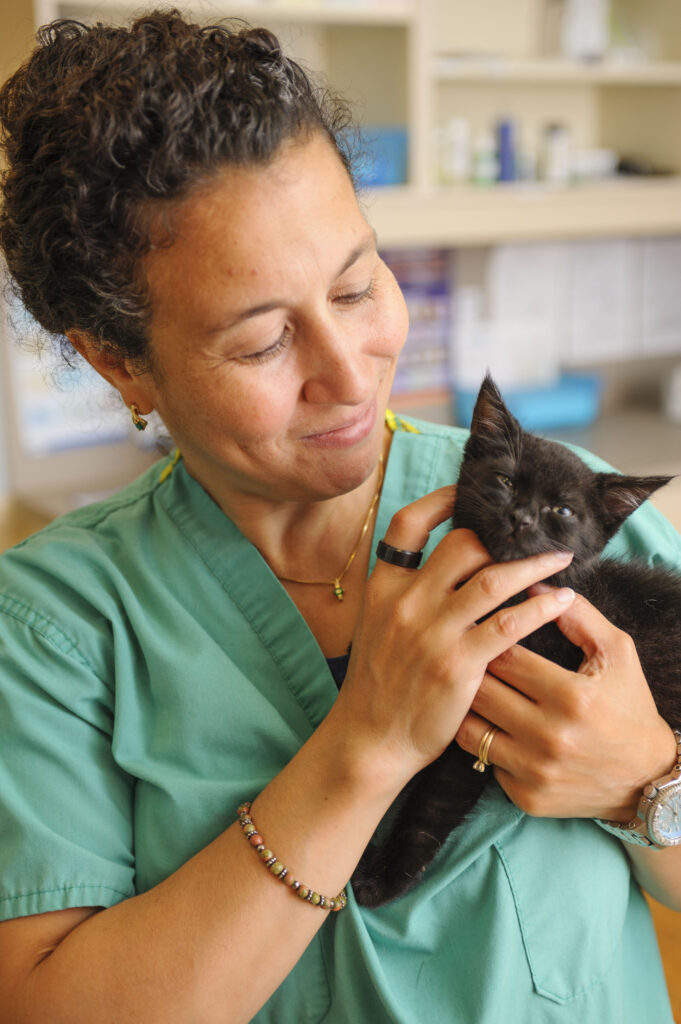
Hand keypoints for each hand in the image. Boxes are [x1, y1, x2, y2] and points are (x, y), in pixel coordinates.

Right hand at [330, 487, 575, 790]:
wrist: (370, 738)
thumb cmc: (379, 684)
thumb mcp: (376, 626)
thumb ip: (404, 592)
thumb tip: (443, 564)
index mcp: (383, 587)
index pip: (408, 524)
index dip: (440, 500)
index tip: (468, 493)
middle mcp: (407, 602)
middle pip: (462, 544)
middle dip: (502, 536)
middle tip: (531, 536)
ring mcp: (433, 632)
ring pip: (493, 578)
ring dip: (534, 565)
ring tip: (561, 559)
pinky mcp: (458, 663)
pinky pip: (509, 623)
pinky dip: (539, 607)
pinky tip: (560, 601)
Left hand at [456, 589, 677, 820]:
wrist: (645, 778)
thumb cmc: (629, 706)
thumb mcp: (618, 653)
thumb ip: (578, 615)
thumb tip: (535, 584)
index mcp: (573, 697)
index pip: (506, 655)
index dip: (490, 638)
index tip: (483, 628)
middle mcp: (551, 738)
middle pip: (481, 689)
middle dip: (471, 667)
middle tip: (466, 654)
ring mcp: (535, 771)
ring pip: (470, 727)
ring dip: (467, 704)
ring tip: (467, 686)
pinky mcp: (525, 797)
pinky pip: (482, 759)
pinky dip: (482, 740)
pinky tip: (488, 723)